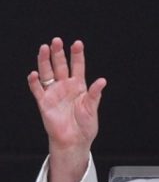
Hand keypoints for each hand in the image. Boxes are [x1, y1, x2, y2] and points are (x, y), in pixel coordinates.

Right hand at [27, 37, 106, 153]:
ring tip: (44, 49)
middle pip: (61, 66)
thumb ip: (94, 94)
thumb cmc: (85, 126)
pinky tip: (34, 74)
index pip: (78, 67)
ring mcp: (54, 93)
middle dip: (58, 53)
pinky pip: (37, 90)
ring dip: (45, 61)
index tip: (77, 44)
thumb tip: (102, 81)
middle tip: (57, 41)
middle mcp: (65, 86)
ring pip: (47, 73)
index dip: (77, 55)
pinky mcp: (44, 102)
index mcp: (79, 86)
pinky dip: (34, 82)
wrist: (74, 141)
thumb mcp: (92, 108)